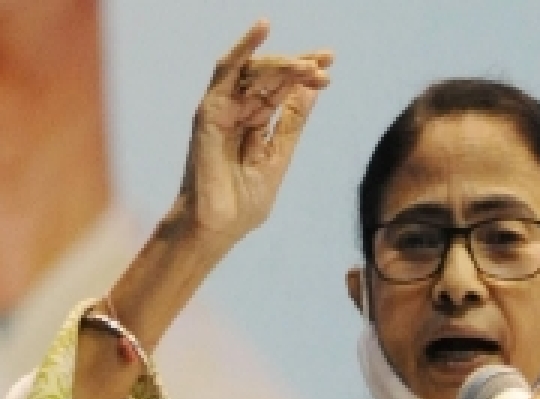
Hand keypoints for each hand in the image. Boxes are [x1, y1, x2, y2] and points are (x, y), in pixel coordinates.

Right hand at [168, 19, 332, 244]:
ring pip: (254, 72)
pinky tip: (262, 28)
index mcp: (255, 126)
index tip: (330, 72)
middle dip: (299, 67)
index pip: (282, 91)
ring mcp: (223, 110)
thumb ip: (291, 124)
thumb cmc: (241, 205)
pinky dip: (243, 47)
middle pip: (270, 77)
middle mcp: (238, 113)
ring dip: (282, 63)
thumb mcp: (277, 159)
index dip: (305, 78)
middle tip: (326, 63)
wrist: (216, 229)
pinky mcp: (210, 110)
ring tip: (308, 64)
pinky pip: (225, 70)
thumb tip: (312, 90)